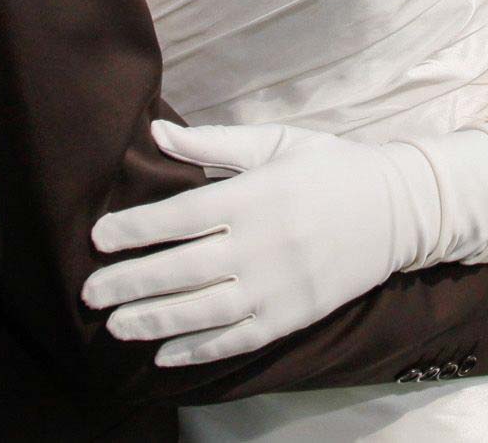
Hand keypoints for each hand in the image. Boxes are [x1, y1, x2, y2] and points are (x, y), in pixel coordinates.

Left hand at [85, 121, 433, 365]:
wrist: (399, 209)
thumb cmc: (330, 168)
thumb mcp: (276, 143)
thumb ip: (213, 143)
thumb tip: (156, 133)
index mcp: (254, 195)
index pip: (179, 215)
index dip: (134, 229)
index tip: (98, 238)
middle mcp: (261, 244)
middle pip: (181, 268)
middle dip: (129, 282)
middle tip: (88, 292)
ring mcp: (278, 286)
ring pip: (202, 311)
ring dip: (153, 320)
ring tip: (115, 326)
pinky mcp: (293, 316)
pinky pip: (237, 339)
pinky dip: (198, 350)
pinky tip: (164, 355)